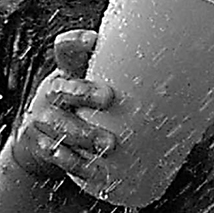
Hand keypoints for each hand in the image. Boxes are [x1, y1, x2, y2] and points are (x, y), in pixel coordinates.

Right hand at [9, 30, 117, 182]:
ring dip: (84, 134)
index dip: (75, 43)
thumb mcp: (89, 89)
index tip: (93, 41)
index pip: (66, 50)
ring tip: (108, 145)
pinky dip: (76, 164)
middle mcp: (51, 93)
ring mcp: (42, 119)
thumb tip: (176, 84)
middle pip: (62, 88)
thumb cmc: (77, 110)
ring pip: (59, 125)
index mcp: (66, 73)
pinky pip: (56, 154)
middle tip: (109, 98)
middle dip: (83, 92)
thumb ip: (118, 82)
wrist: (36, 143)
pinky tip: (95, 171)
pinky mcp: (38, 145)